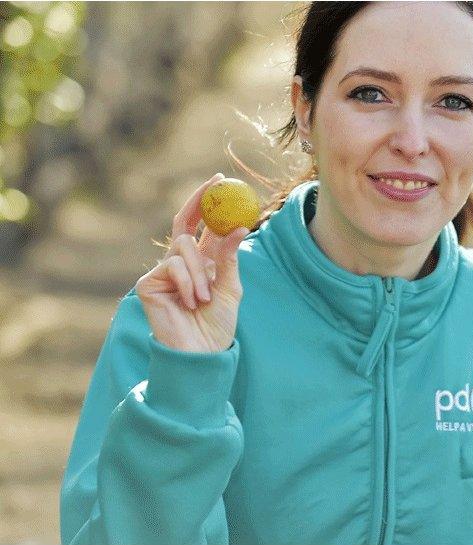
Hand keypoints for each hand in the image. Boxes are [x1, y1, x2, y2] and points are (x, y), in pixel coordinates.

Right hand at [135, 173, 250, 352]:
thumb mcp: (231, 287)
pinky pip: (172, 266)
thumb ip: (230, 257)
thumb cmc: (217, 324)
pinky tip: (190, 302)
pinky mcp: (149, 283)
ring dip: (200, 271)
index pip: (202, 224)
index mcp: (202, 262)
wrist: (201, 352)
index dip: (208, 201)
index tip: (221, 179)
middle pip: (182, 222)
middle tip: (214, 186)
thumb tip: (239, 225)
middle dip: (198, 201)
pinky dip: (187, 282)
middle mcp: (181, 262)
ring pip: (182, 248)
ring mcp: (163, 272)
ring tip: (205, 297)